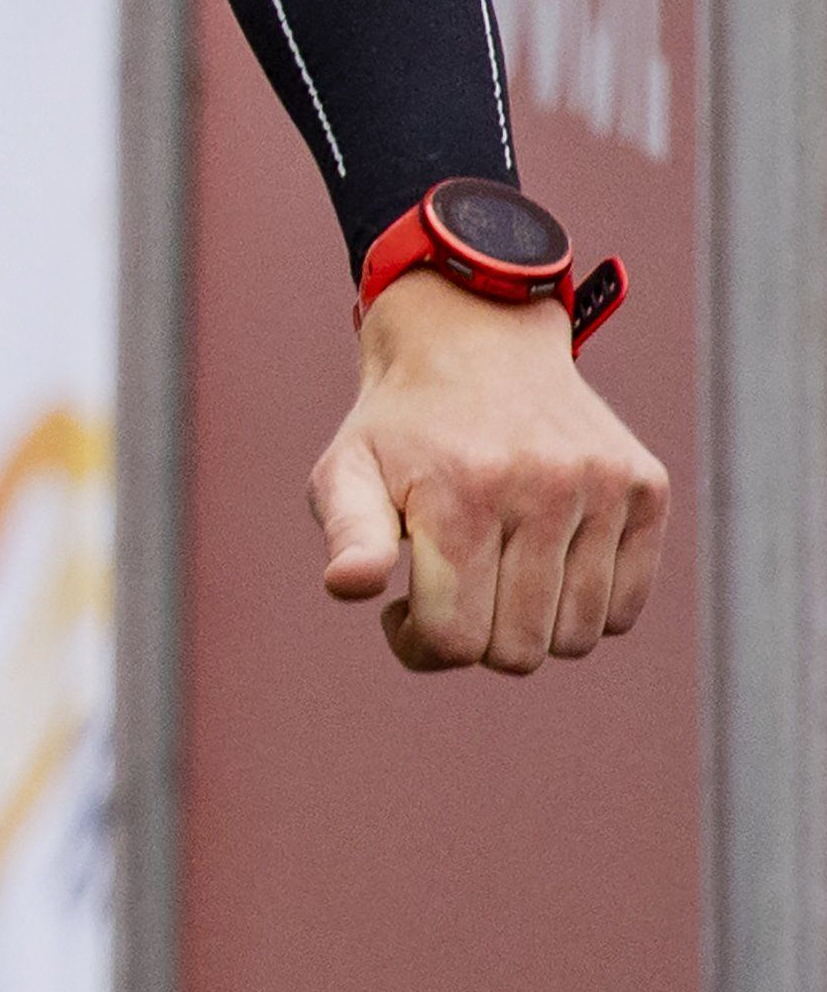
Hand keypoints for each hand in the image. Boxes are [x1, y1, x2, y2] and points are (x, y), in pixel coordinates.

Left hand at [308, 272, 669, 674]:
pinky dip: (581, 609)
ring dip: (529, 626)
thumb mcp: (345, 471)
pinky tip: (540, 565)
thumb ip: (349, 536)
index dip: (419, 645)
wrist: (475, 340)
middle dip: (474, 638)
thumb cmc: (401, 428)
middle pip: (519, 651)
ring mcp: (604, 488)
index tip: (401, 611)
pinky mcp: (646, 489)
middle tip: (450, 588)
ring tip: (493, 573)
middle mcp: (544, 488)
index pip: (455, 640)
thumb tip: (348, 586)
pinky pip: (622, 609)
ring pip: (575, 638)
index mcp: (463, 492)